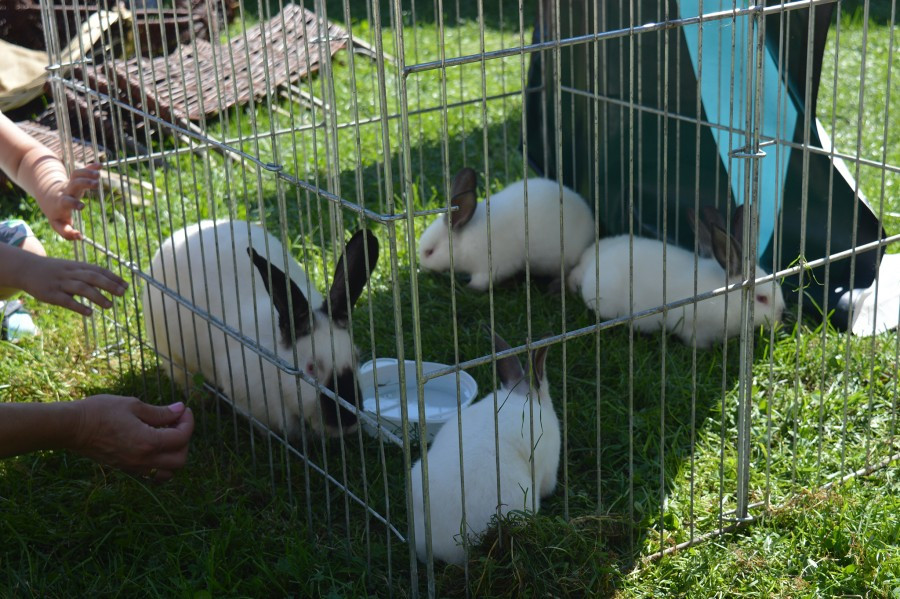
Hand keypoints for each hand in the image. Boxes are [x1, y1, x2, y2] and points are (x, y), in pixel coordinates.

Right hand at [17, 252, 126, 315]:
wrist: (26, 269)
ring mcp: (60, 283)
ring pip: (81, 288)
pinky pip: (66, 301)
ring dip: (97, 297)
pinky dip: (78, 306)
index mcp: (77, 266)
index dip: (113, 277)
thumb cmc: (54, 270)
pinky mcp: (50, 294)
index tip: (126, 285)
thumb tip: (111, 283)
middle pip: (92, 277)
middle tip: (122, 293)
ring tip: (110, 305)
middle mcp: (70, 273)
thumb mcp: (71, 268)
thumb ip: (88, 274)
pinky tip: (89, 313)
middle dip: (109, 285)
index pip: (98, 270)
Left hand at [41, 162, 101, 240]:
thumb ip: (67, 233)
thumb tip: (80, 238)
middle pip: (73, 184)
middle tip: (96, 184)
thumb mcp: (57, 224)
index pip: (66, 202)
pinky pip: (82, 170)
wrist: (47, 194)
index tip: (82, 206)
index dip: (73, 204)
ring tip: (99, 175)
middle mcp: (66, 191)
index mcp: (61, 203)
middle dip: (84, 183)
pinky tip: (100, 165)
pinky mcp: (75, 178)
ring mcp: (70, 183)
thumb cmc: (55, 212)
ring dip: (88, 173)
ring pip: (77, 175)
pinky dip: (91, 167)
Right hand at [70, 395, 194, 481]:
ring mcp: (134, 467)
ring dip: (175, 455)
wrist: (72, 428)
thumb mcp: (134, 405)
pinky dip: (162, 465)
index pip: (182, 437)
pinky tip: (155, 447)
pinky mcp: (126, 469)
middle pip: (180, 459)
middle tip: (177, 423)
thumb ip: (161, 412)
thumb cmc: (101, 411)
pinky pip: (153, 475)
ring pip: (168, 472)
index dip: (188, 422)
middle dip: (185, 440)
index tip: (183, 410)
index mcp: (148, 442)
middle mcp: (143, 460)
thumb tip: (180, 409)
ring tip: (167, 436)